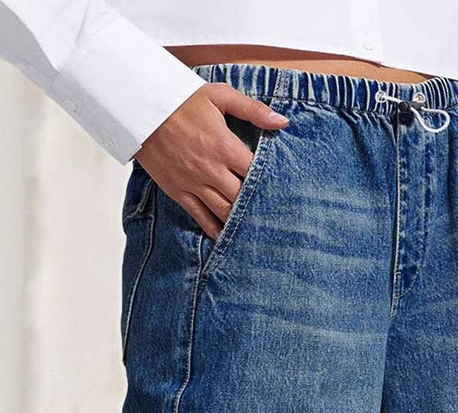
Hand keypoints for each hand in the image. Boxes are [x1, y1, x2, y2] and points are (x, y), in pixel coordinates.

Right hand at [134, 83, 288, 238]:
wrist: (140, 108)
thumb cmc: (181, 99)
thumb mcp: (219, 96)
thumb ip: (252, 110)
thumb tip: (281, 122)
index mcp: (224, 146)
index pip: (255, 172)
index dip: (268, 179)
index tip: (279, 185)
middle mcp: (211, 169)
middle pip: (241, 196)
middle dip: (255, 202)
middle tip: (269, 211)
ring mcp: (193, 183)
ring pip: (223, 210)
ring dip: (237, 219)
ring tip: (252, 226)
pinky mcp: (178, 191)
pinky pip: (199, 216)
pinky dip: (213, 227)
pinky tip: (224, 236)